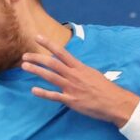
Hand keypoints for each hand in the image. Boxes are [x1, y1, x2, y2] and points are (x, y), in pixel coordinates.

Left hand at [21, 35, 139, 125]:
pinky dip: (43, 93)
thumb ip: (80, 70)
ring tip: (24, 66)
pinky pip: (54, 96)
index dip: (48, 44)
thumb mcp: (93, 74)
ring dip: (36, 70)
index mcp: (80, 67)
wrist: (115, 102)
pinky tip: (33, 90)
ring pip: (50, 77)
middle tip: (25, 55)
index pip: (61, 52)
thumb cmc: (105, 89)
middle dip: (37, 58)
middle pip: (52, 63)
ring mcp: (72, 87)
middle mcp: (74, 75)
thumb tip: (72, 67)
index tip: (37, 38)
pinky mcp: (71, 101)